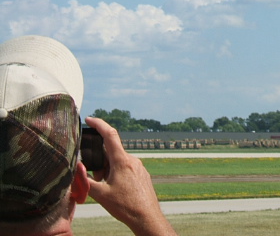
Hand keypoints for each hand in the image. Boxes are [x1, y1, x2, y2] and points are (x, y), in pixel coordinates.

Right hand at [85, 117, 177, 235]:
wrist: (147, 217)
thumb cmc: (126, 206)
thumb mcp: (101, 194)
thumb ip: (86, 180)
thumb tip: (77, 170)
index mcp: (122, 161)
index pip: (109, 135)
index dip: (99, 124)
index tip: (90, 119)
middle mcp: (132, 160)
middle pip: (111, 151)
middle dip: (99, 160)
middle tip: (95, 176)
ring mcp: (138, 166)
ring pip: (118, 161)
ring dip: (107, 169)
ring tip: (105, 186)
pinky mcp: (141, 173)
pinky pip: (125, 167)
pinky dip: (116, 173)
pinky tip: (114, 188)